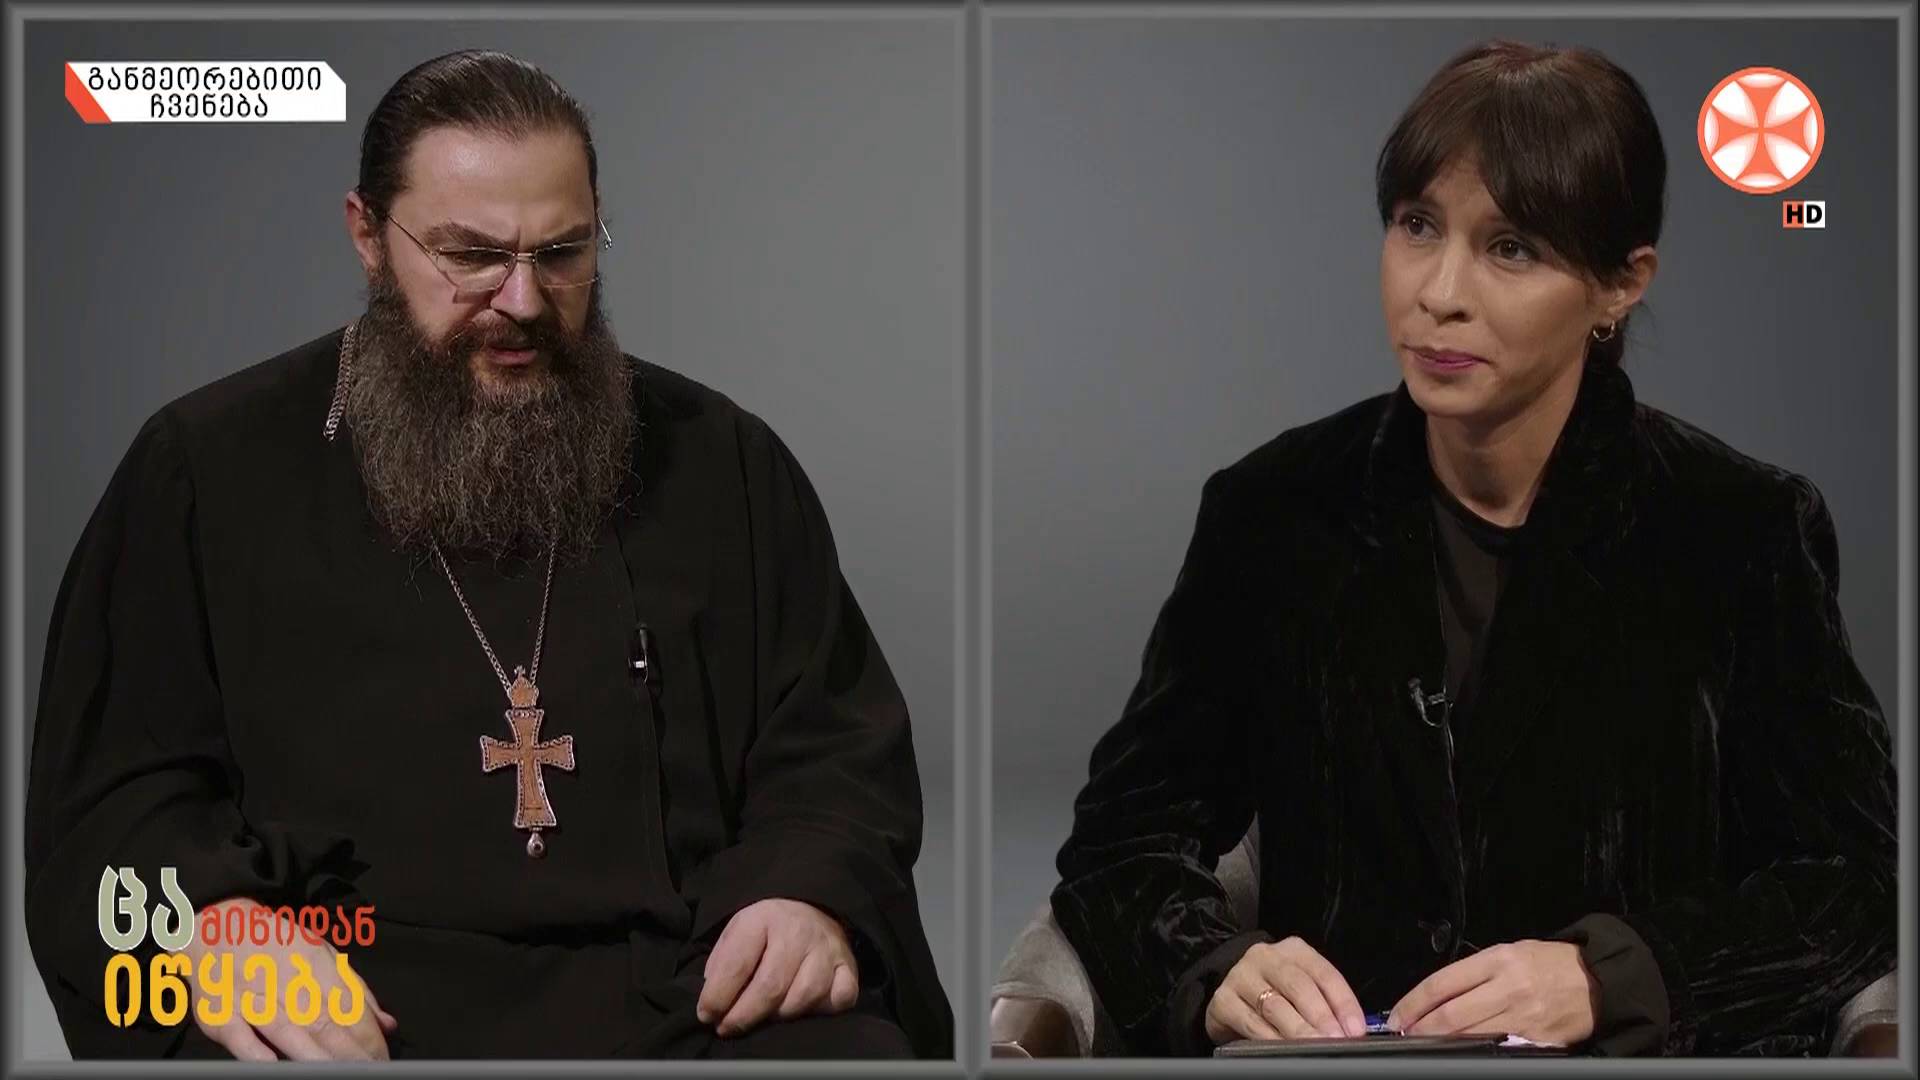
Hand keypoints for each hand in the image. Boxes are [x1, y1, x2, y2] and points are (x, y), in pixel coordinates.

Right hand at [177, 897, 398, 1060]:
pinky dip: (253, 1049)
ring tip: (335, 1072)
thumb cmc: (274, 943)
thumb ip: (355, 989)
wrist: (216, 925)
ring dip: (312, 1055)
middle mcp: (283, 978)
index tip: (381, 1056)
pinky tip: (271, 1062)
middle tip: (366, 1070)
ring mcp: (249, 996)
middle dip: (348, 1051)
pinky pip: (237, 1033)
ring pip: (285, 1029)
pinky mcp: (219, 1011)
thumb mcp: (323, 952)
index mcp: (313, 962)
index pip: (347, 1005)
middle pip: (322, 1021)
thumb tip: (385, 1023)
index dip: (367, 1035)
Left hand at [696, 898, 858, 1037]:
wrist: (810, 909)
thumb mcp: (738, 932)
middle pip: (771, 986)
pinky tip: (807, 1009)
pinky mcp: (848, 966)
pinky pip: (841, 997)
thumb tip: (712, 1004)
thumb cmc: (767, 930)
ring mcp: (827, 949)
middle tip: (728, 1028)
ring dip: (780, 1016)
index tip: (707, 1015)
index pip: (737, 964)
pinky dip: (823, 1010)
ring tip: (766, 1018)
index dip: (718, 996)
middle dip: (744, 1015)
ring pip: (804, 996)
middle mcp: (798, 932)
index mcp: (763, 919)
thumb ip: (722, 964)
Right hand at [1204, 936, 1366, 1043]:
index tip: (1355, 1029)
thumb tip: (1351, 1030)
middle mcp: (1266, 957)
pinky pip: (1250, 1021)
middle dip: (1321, 1016)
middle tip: (1335, 1039)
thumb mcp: (1302, 990)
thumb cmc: (1275, 994)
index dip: (1343, 1002)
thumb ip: (1325, 1003)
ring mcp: (1241, 976)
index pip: (1324, 973)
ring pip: (1274, 1005)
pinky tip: (1282, 1049)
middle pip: (1298, 986)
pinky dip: (1269, 1038)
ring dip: (1298, 1030)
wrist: (1230, 996)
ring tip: (1314, 1047)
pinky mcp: (1222, 999)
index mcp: (1294, 951)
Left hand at [1389, 939, 1595, 1045]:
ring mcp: (1523, 1017)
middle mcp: (1508, 987)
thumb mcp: (1511, 952)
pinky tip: (1461, 1051)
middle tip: (1405, 1034)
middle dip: (1421, 1028)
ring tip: (1425, 1042)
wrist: (1599, 980)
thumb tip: (1438, 995)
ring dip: (1442, 1042)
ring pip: (1470, 1036)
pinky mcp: (1537, 1040)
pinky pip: (1498, 1048)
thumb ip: (1476, 972)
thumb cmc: (1551, 963)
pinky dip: (1475, 1051)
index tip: (1397, 1015)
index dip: (1412, 1003)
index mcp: (1498, 960)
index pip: (1442, 984)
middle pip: (1451, 1015)